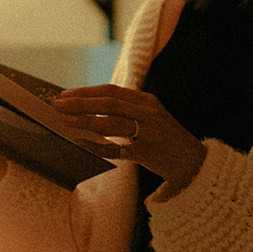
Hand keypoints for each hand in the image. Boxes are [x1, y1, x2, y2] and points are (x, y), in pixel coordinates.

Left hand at [52, 84, 205, 197]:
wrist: (195, 161)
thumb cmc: (167, 138)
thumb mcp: (150, 116)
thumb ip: (127, 110)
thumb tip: (92, 107)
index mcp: (146, 100)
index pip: (111, 91)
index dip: (86, 91)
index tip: (65, 94)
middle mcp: (148, 113)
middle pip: (108, 103)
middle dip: (80, 102)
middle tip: (57, 105)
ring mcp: (148, 133)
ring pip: (111, 123)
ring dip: (84, 121)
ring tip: (64, 122)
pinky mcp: (147, 153)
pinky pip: (117, 150)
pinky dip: (97, 146)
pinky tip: (80, 144)